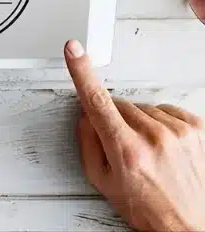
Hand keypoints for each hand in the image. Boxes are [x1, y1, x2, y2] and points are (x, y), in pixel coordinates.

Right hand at [65, 40, 204, 231]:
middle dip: (115, 121)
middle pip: (119, 106)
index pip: (96, 101)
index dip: (81, 72)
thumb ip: (88, 144)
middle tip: (124, 148)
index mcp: (126, 150)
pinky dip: (161, 123)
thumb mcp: (102, 181)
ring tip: (148, 152)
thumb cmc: (148, 210)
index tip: (74, 51)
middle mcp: (154, 138)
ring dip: (140, 124)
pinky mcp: (197, 128)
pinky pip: (166, 110)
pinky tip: (163, 144)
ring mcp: (178, 132)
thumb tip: (85, 116)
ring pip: (142, 109)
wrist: (187, 227)